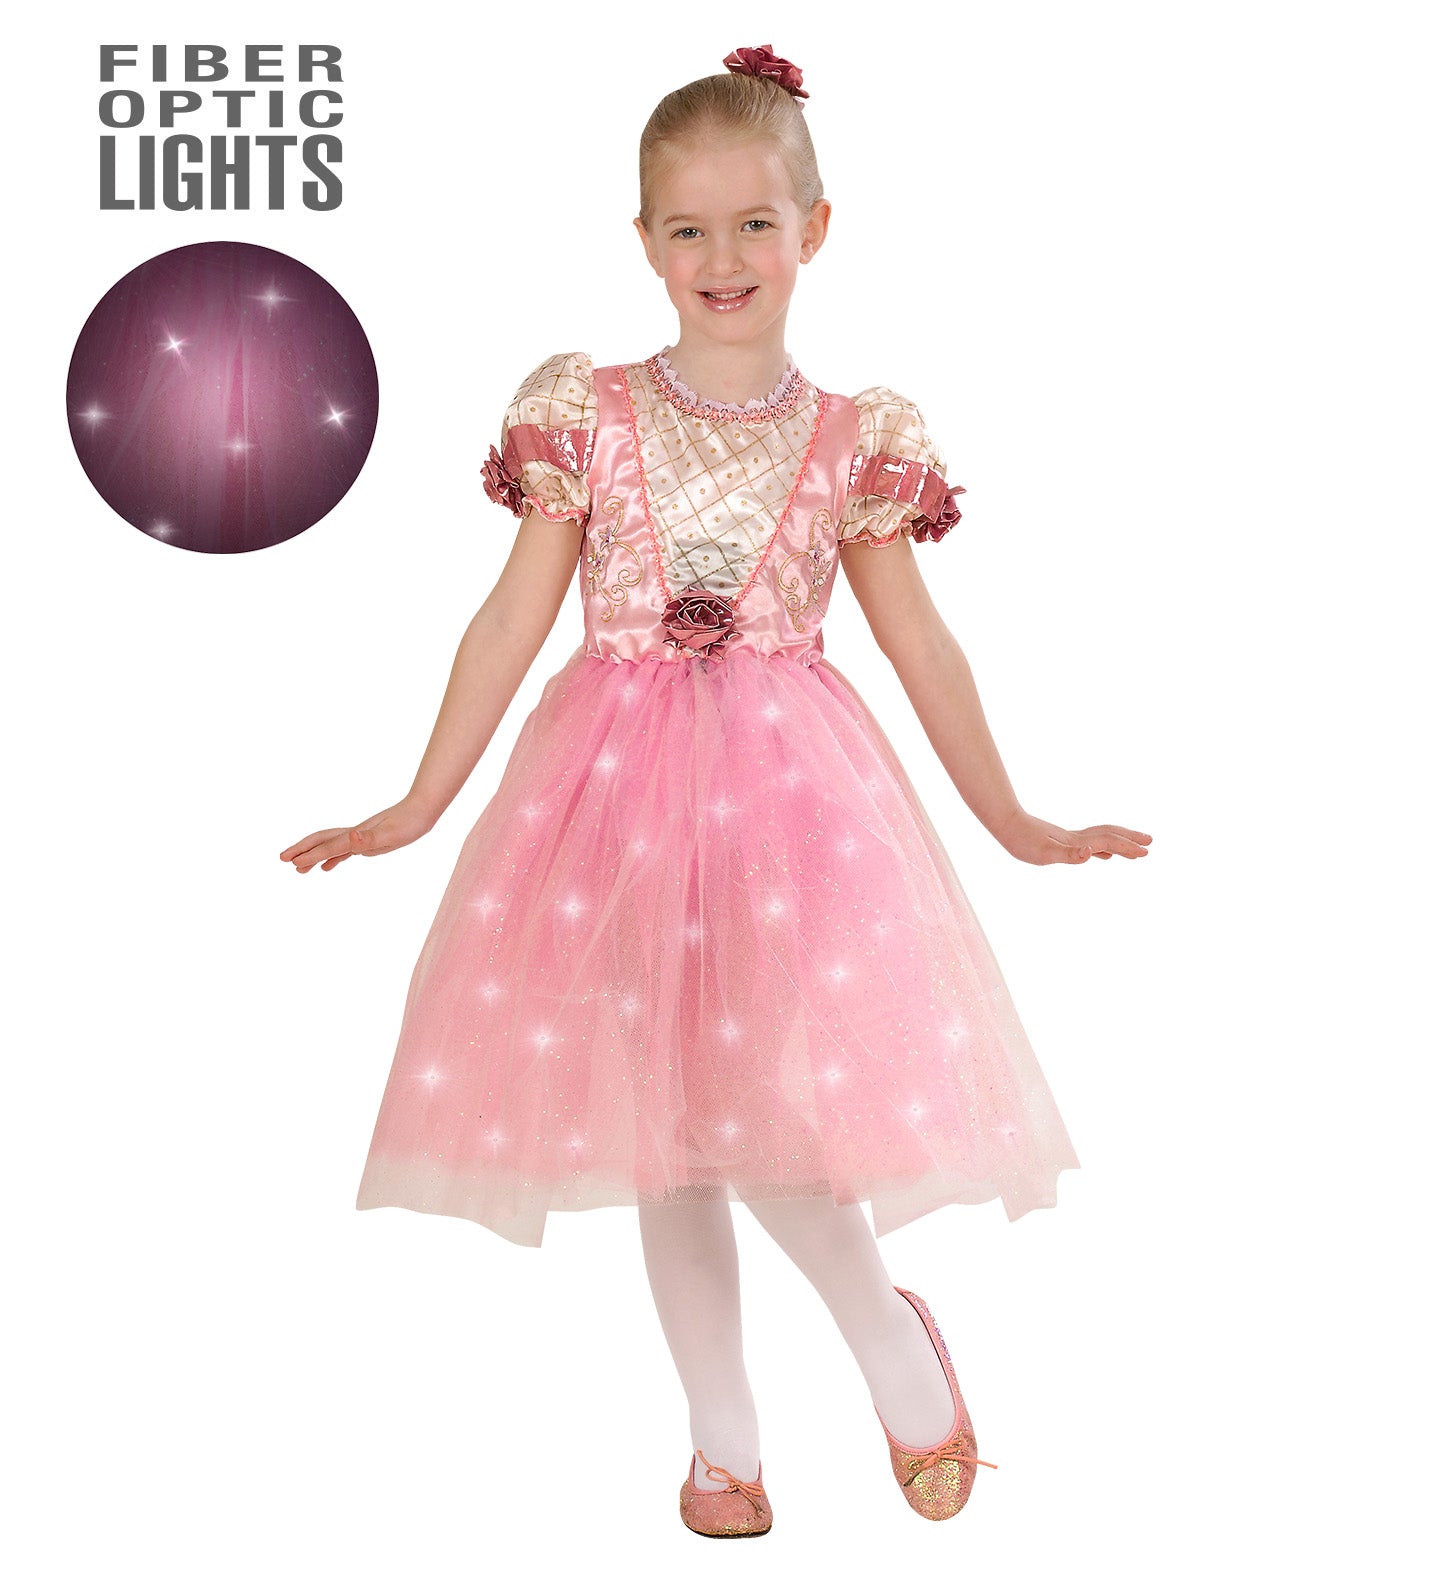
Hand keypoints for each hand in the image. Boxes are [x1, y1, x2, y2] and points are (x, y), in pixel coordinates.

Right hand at [279, 799, 435, 873]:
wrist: (421, 810)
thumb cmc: (409, 823)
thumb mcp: (391, 834)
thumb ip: (369, 838)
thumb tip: (351, 838)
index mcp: (356, 836)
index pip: (328, 847)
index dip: (311, 856)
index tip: (293, 864)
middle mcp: (354, 835)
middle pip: (321, 841)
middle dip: (302, 850)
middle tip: (282, 859)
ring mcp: (359, 836)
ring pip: (329, 846)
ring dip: (313, 855)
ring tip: (298, 869)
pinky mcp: (367, 839)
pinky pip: (343, 850)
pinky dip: (332, 858)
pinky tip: (328, 867)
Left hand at [996, 809, 1151, 866]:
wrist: (1006, 824)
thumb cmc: (1022, 841)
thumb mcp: (1044, 853)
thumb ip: (1069, 854)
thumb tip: (1092, 852)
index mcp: (1077, 843)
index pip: (1108, 843)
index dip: (1127, 847)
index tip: (1146, 852)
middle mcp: (1076, 839)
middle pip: (1109, 836)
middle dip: (1130, 840)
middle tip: (1150, 844)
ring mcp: (1069, 839)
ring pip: (1101, 838)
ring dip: (1119, 842)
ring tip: (1134, 848)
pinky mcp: (1060, 841)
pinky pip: (1087, 844)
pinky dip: (1100, 848)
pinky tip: (1101, 854)